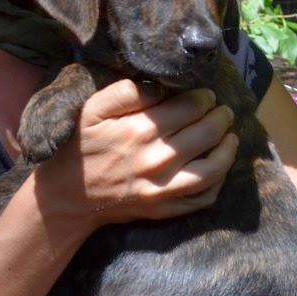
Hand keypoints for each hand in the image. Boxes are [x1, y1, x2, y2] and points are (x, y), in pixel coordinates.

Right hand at [52, 80, 237, 229]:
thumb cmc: (79, 147)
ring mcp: (164, 189)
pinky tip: (219, 166)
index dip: (205, 97)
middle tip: (223, 111)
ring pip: (214, 168)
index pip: (191, 107)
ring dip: (228, 149)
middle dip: (221, 117)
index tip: (207, 94)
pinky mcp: (165, 209)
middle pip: (207, 133)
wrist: (65, 197)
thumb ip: (125, 92)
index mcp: (141, 130)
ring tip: (231, 136)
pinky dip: (219, 181)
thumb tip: (160, 86)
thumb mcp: (92, 110)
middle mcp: (158, 160)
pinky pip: (204, 197)